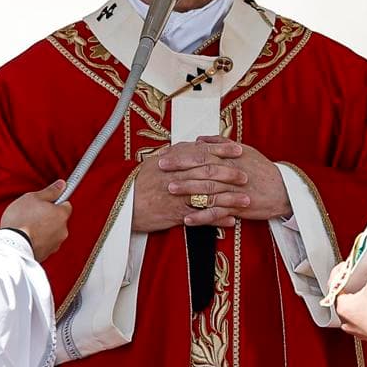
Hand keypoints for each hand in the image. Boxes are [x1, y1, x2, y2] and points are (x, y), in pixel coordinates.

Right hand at [0, 181, 70, 260]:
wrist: (13, 246)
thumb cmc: (21, 220)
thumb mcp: (32, 198)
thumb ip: (50, 191)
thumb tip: (62, 185)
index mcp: (61, 214)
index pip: (66, 204)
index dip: (55, 202)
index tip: (47, 202)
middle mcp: (63, 230)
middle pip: (59, 220)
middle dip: (49, 217)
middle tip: (33, 214)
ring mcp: (55, 244)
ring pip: (52, 233)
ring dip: (44, 230)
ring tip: (28, 227)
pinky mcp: (47, 254)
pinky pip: (45, 244)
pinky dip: (39, 241)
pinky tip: (27, 237)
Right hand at [130, 138, 246, 231]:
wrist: (120, 206)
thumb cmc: (134, 185)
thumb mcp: (151, 164)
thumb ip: (170, 155)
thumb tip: (183, 145)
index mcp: (171, 162)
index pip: (201, 152)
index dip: (222, 150)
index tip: (237, 149)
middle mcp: (177, 176)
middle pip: (209, 172)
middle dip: (230, 174)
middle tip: (246, 175)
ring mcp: (177, 195)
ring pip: (209, 195)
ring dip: (230, 198)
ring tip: (246, 201)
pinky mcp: (176, 214)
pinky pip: (201, 216)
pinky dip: (217, 219)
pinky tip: (231, 220)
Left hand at [156, 135, 291, 226]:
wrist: (284, 190)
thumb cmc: (262, 170)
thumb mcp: (245, 151)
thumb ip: (221, 144)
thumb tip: (200, 139)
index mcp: (231, 157)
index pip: (203, 153)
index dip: (183, 153)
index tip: (166, 153)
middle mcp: (232, 172)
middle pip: (202, 169)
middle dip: (180, 169)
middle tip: (160, 169)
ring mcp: (235, 190)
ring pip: (208, 189)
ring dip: (188, 190)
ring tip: (169, 190)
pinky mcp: (239, 207)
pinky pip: (217, 213)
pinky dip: (202, 217)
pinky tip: (187, 220)